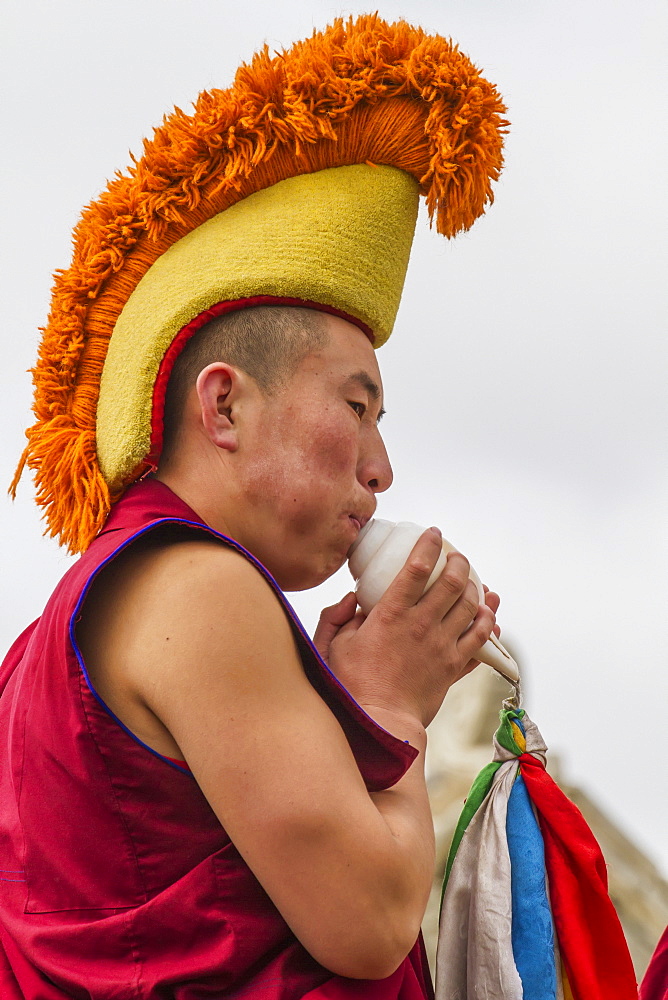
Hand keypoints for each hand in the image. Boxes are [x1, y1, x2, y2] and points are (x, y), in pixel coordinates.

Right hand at [321, 529, 496, 728]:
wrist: (379, 724)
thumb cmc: (351, 686)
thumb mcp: (332, 646)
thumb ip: (337, 617)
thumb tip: (352, 599)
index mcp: (391, 615)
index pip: (417, 568)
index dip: (429, 545)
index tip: (434, 534)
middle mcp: (421, 625)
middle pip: (452, 582)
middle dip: (459, 562)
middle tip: (456, 556)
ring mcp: (441, 646)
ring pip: (470, 606)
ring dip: (475, 588)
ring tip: (474, 580)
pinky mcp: (453, 667)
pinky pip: (480, 639)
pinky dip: (488, 622)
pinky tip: (488, 612)